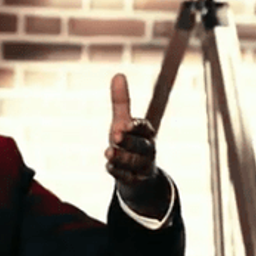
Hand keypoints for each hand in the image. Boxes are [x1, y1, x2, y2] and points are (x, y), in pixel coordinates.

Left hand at [104, 74, 169, 217]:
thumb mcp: (123, 121)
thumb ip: (121, 101)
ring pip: (133, 162)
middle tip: (115, 134)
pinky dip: (118, 173)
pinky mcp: (135, 181)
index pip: (145, 129)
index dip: (137, 127)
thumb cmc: (129, 141)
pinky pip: (127, 178)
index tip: (126, 123)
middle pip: (141, 146)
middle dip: (129, 141)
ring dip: (121, 157)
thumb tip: (118, 74)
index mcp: (146, 134)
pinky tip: (109, 166)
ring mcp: (142, 166)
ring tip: (108, 152)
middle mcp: (148, 150)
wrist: (137, 173)